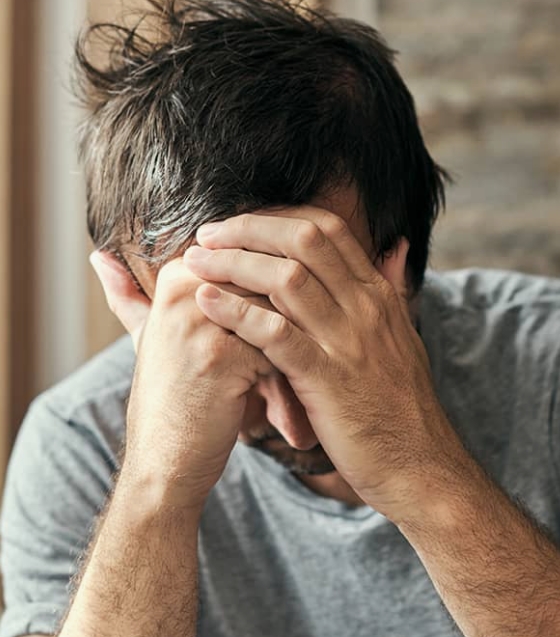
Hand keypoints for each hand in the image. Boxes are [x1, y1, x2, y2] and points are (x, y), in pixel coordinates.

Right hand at [92, 251, 272, 507]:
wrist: (164, 466)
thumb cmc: (171, 401)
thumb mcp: (149, 339)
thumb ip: (131, 296)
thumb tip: (103, 255)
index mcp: (177, 275)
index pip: (260, 265)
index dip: (276, 309)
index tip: (268, 348)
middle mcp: (187, 289)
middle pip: (275, 287)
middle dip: (293, 329)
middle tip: (292, 372)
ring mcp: (202, 319)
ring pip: (283, 315)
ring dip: (294, 357)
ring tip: (285, 397)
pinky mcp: (222, 353)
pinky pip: (283, 348)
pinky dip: (288, 382)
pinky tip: (279, 418)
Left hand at [182, 209, 466, 519]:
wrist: (421, 466)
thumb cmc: (403, 406)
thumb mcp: (405, 336)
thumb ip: (394, 289)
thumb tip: (396, 247)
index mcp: (379, 295)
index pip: (328, 229)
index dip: (277, 216)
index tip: (239, 223)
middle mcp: (366, 308)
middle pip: (304, 241)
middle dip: (248, 228)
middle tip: (207, 235)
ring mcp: (348, 342)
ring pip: (287, 279)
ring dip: (233, 263)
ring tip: (194, 263)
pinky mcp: (328, 379)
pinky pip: (276, 335)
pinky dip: (237, 313)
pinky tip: (207, 303)